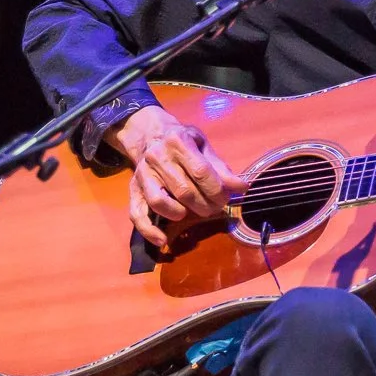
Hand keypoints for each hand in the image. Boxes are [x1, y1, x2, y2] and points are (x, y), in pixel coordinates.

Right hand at [111, 104, 245, 250]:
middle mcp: (157, 157)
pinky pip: (137, 214)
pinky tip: (163, 240)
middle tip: (214, 208)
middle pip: (183, 190)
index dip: (216, 190)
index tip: (225, 198)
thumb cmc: (183, 142)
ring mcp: (142, 174)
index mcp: (178, 141)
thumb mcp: (203, 146)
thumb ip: (221, 169)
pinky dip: (149, 231)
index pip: (200, 172)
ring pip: (159, 202)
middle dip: (204, 205)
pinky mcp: (133, 189)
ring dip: (181, 214)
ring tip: (194, 213)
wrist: (150, 135)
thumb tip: (242, 187)